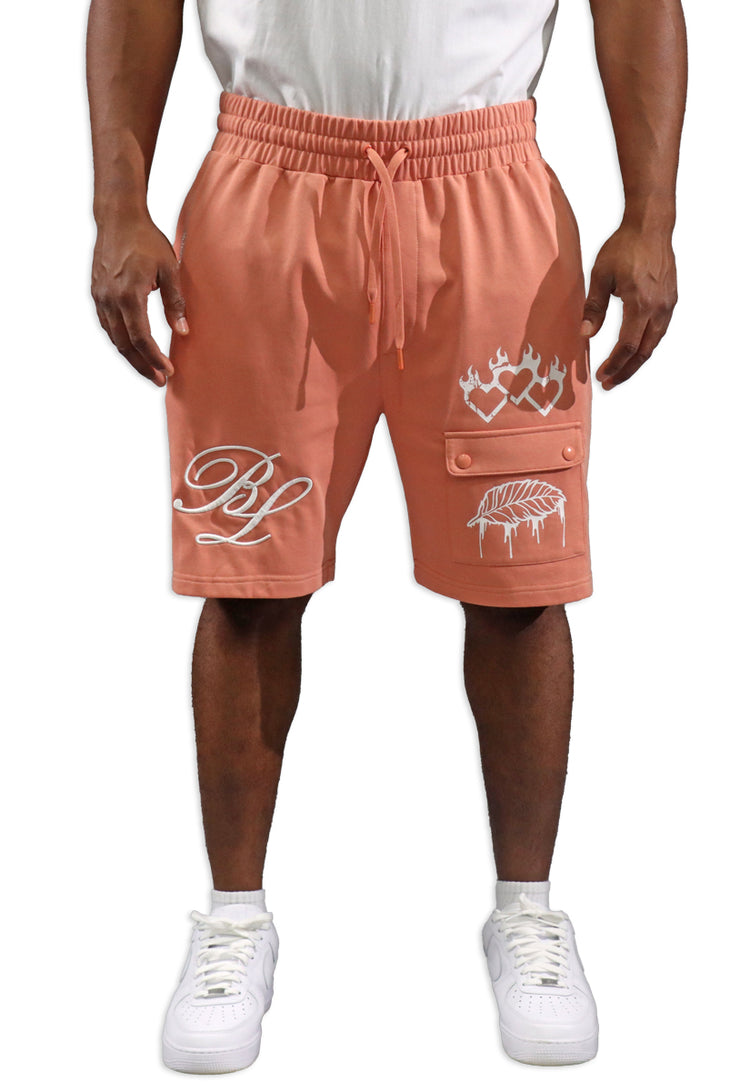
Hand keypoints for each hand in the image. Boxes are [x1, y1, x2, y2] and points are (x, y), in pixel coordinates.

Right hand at [91, 211, 188, 386]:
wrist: (118, 218)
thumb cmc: (147, 240)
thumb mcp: (169, 269)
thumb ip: (175, 302)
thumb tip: (183, 332)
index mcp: (129, 294)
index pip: (141, 338)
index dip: (154, 358)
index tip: (168, 371)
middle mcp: (110, 299)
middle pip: (124, 344)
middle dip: (142, 365)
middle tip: (160, 381)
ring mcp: (100, 297)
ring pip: (114, 337)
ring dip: (131, 357)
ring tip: (149, 370)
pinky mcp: (96, 293)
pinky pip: (108, 325)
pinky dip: (120, 341)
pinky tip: (133, 348)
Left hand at [580, 222, 677, 389]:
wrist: (651, 226)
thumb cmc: (624, 247)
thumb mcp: (601, 275)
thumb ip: (594, 307)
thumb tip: (584, 334)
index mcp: (641, 304)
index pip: (628, 345)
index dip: (614, 364)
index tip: (601, 376)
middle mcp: (659, 308)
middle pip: (644, 351)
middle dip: (626, 370)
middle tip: (609, 383)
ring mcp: (668, 304)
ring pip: (654, 343)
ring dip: (637, 360)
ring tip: (620, 371)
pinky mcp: (671, 299)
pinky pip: (659, 331)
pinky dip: (646, 345)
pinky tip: (634, 349)